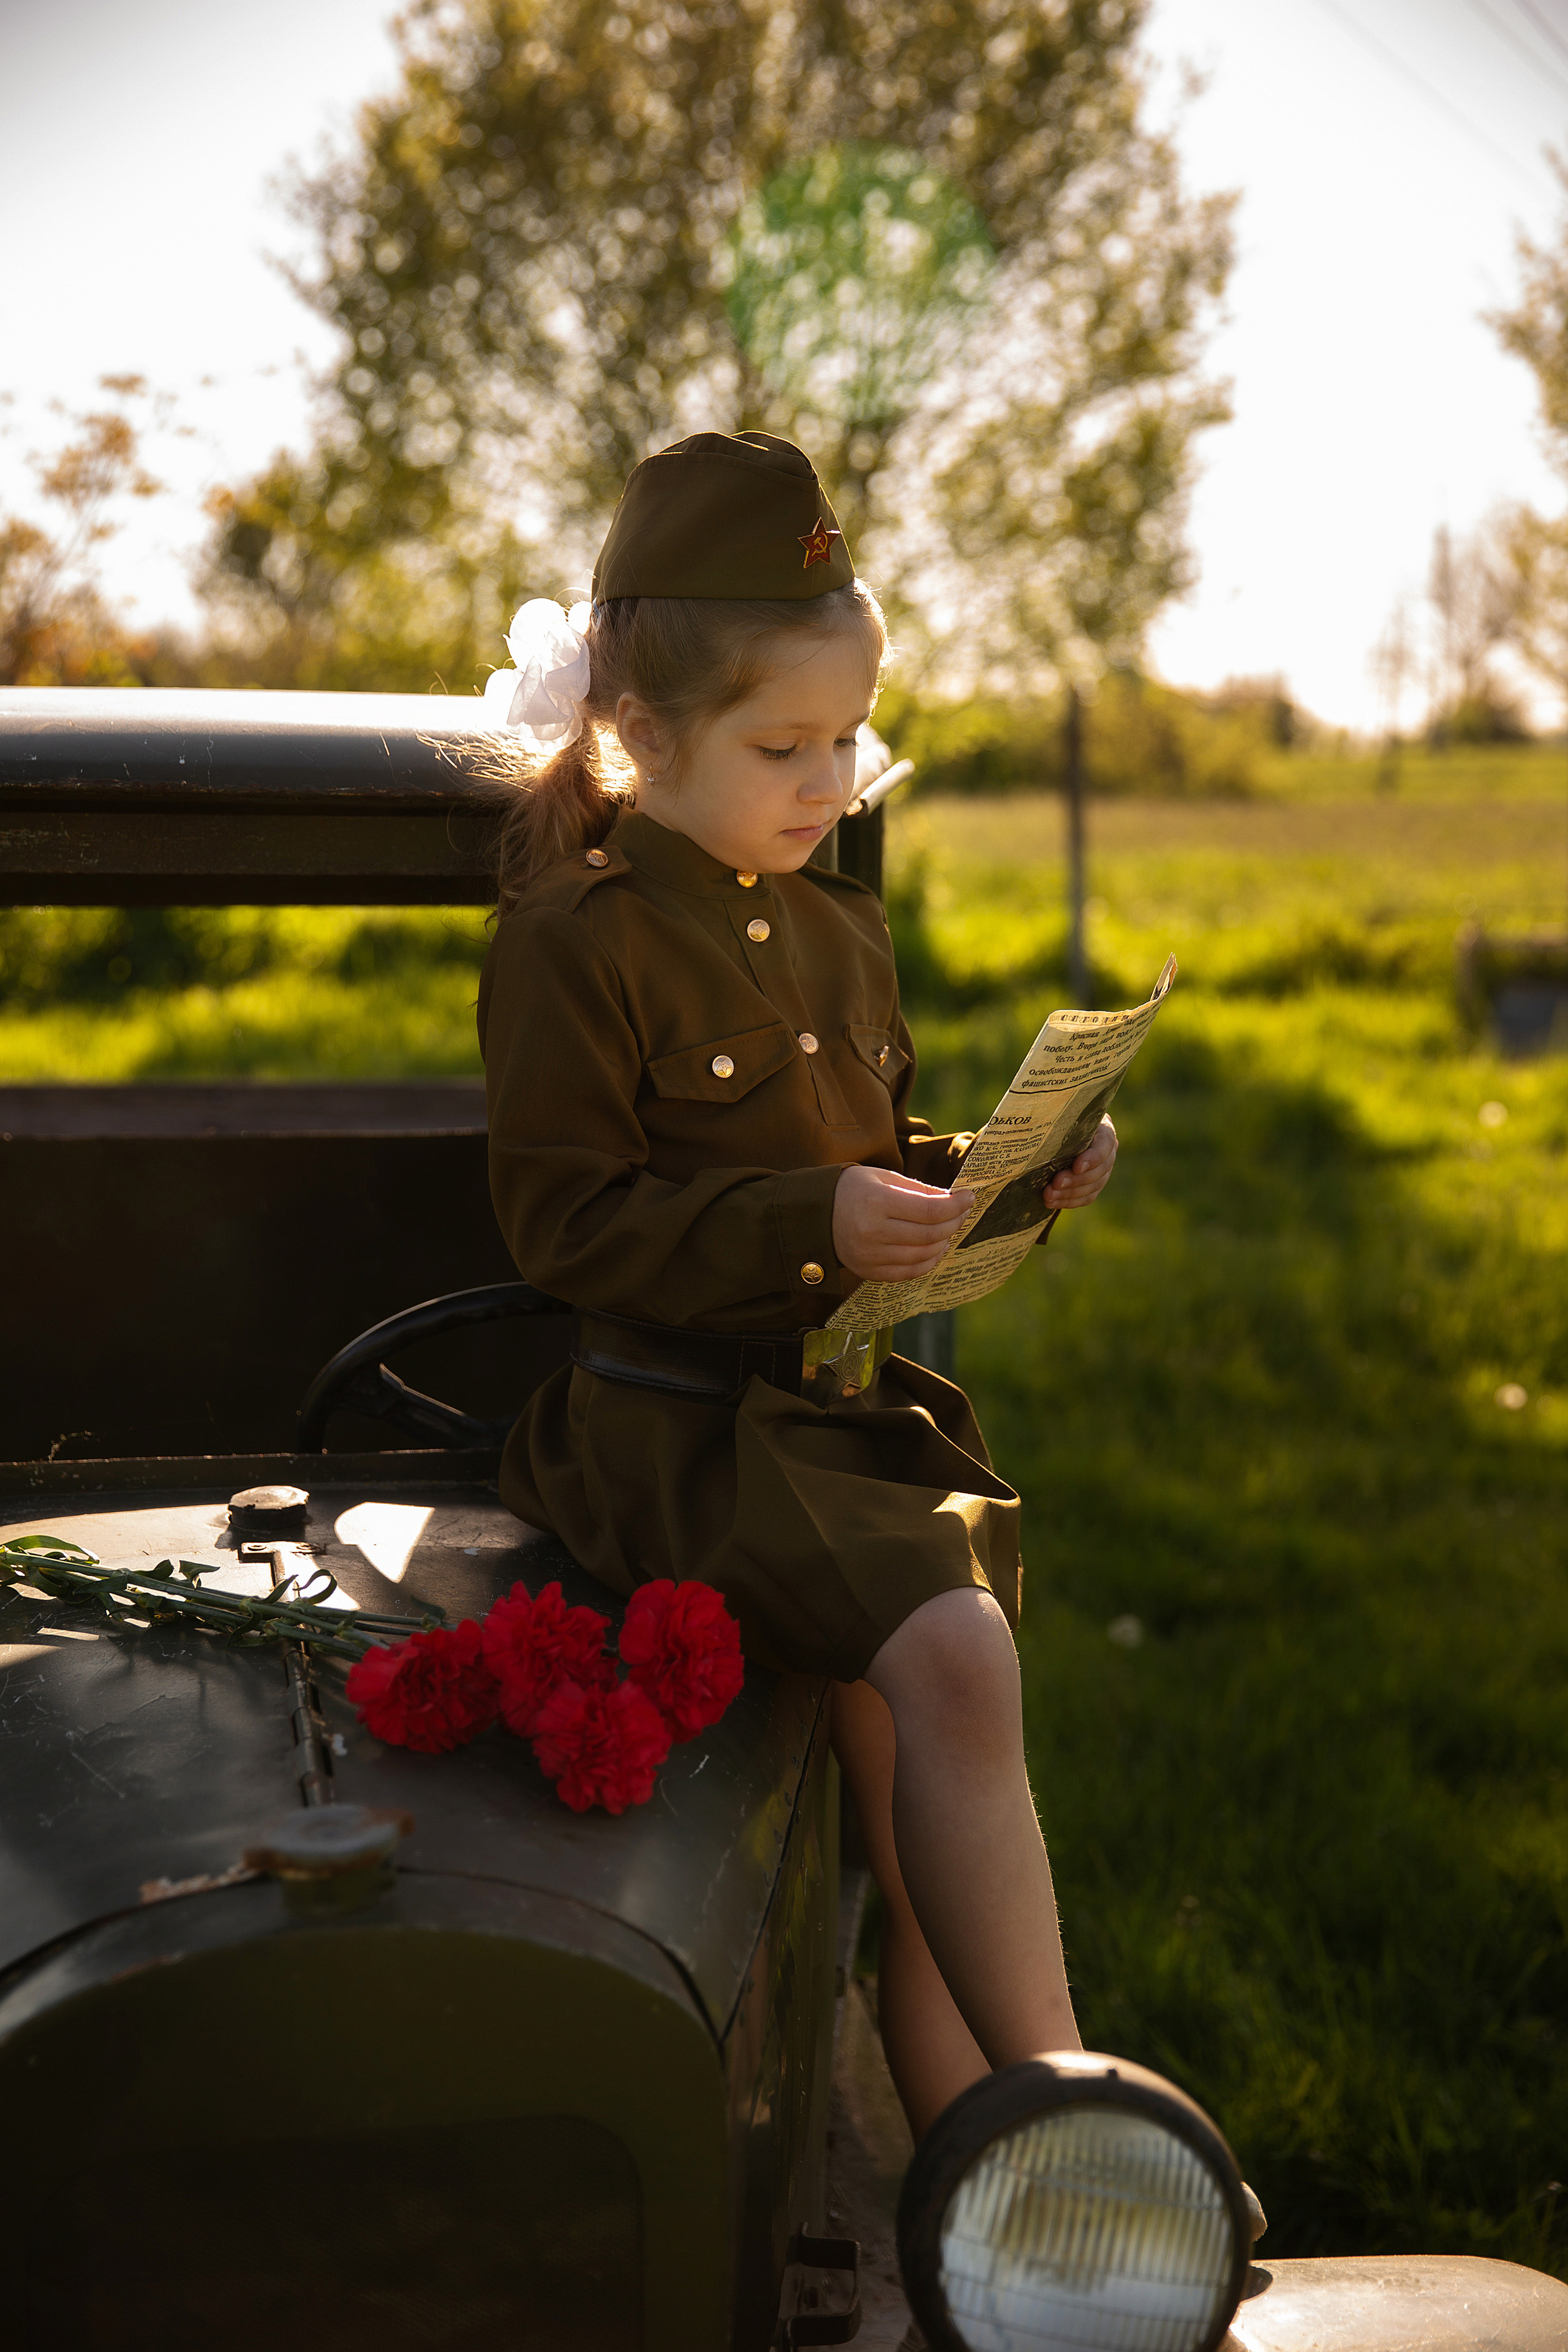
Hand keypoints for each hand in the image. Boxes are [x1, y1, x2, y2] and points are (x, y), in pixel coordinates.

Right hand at [833, 1164, 975, 1282]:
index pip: (930, 1209)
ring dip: (944, 1242)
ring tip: (950, 1228)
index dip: (956, 1205)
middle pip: (930, 1234)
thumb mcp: (882, 1177)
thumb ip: (918, 1189)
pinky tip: (935, 1247)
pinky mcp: (869, 1271)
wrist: (814, 1214)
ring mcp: (870, 1256)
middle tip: (963, 1211)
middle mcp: (872, 1232)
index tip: (969, 1197)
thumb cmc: (851, 1189)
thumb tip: (952, 1200)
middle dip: (954, 1222)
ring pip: (923, 1255)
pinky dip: (929, 1261)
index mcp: (876, 1201)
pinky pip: (910, 1272)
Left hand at [1042, 1116, 1117, 1209]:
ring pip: (1093, 1187)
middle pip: (1099, 1170)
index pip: (1105, 1145)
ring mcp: (1103, 1170)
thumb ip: (1061, 1118)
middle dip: (1075, 1180)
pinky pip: (1086, 1197)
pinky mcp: (1094, 1185)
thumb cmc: (1061, 1117)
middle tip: (1055, 1183)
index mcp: (1104, 1130)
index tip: (1076, 1167)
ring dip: (1069, 1194)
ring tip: (1048, 1195)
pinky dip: (1068, 1202)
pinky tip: (1051, 1203)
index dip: (1093, 1158)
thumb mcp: (1063, 1114)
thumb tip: (1042, 1121)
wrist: (1061, 1130)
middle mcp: (1108, 1151)